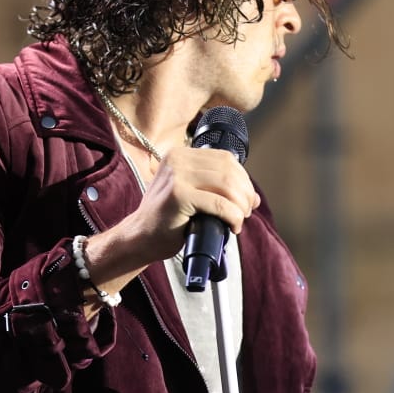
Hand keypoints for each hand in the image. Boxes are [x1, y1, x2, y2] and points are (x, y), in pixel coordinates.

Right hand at [82, 146, 259, 290]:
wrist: (140, 237)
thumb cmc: (166, 219)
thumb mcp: (189, 193)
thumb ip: (216, 188)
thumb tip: (253, 197)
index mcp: (180, 154)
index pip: (225, 158)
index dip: (243, 179)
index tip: (248, 198)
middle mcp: (177, 160)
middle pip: (229, 170)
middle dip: (245, 193)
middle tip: (246, 212)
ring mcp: (176, 176)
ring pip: (227, 185)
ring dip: (240, 205)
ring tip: (239, 219)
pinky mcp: (178, 195)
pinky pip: (219, 204)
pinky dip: (232, 216)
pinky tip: (232, 226)